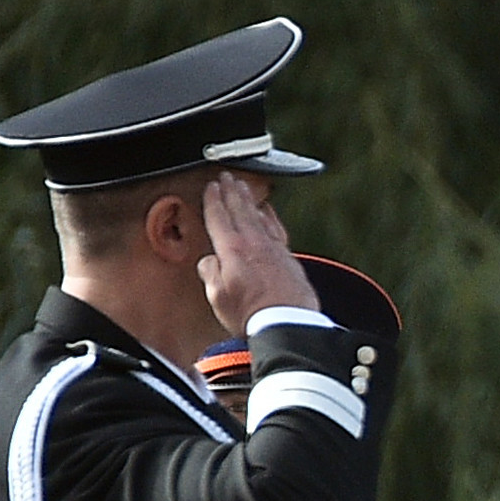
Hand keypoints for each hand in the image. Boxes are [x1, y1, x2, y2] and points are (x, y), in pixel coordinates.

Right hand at [194, 172, 308, 337]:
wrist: (289, 323)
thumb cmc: (252, 314)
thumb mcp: (217, 296)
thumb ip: (210, 272)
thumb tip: (210, 261)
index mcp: (232, 249)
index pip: (219, 217)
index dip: (213, 199)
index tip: (211, 186)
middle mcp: (254, 243)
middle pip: (240, 210)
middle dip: (232, 191)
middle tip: (227, 177)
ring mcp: (274, 249)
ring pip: (259, 216)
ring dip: (249, 199)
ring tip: (243, 187)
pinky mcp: (289, 257)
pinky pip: (276, 228)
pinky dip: (269, 216)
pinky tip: (268, 212)